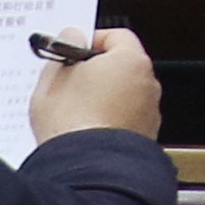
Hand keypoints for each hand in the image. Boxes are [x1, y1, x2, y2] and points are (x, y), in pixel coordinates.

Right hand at [29, 27, 161, 143]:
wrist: (86, 168)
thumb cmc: (70, 122)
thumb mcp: (54, 77)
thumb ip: (65, 49)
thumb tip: (73, 35)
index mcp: (130, 61)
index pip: (116, 35)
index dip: (91, 39)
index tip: (71, 50)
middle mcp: (148, 83)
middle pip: (122, 65)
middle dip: (96, 69)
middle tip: (68, 79)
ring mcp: (150, 111)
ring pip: (123, 93)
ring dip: (103, 95)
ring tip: (73, 108)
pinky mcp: (146, 135)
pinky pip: (125, 117)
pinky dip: (109, 118)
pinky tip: (86, 127)